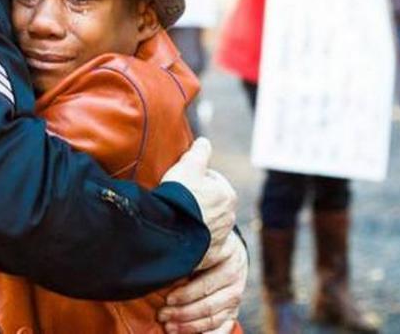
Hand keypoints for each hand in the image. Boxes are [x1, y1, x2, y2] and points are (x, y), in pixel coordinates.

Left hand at [157, 231, 246, 332]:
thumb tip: (162, 274)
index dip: (185, 293)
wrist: (229, 251)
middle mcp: (235, 278)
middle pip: (208, 303)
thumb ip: (186, 259)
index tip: (167, 299)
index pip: (205, 281)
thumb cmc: (205, 247)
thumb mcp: (199, 246)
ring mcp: (236, 296)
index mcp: (227, 258)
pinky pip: (223, 328)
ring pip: (213, 318)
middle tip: (162, 314)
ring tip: (168, 326)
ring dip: (189, 326)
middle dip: (182, 312)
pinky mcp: (234, 310)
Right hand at [161, 138, 236, 262]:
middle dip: (199, 201)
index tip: (183, 181)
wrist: (169, 232)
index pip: (213, 181)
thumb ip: (199, 152)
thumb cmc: (179, 196)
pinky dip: (196, 241)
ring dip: (197, 221)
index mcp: (227, 195)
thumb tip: (204, 142)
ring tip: (177, 218)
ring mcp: (220, 239)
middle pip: (212, 204)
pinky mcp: (210, 256)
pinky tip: (182, 236)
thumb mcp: (188, 166)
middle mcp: (229, 218)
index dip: (196, 179)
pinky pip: (205, 246)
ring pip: (209, 225)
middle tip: (178, 200)